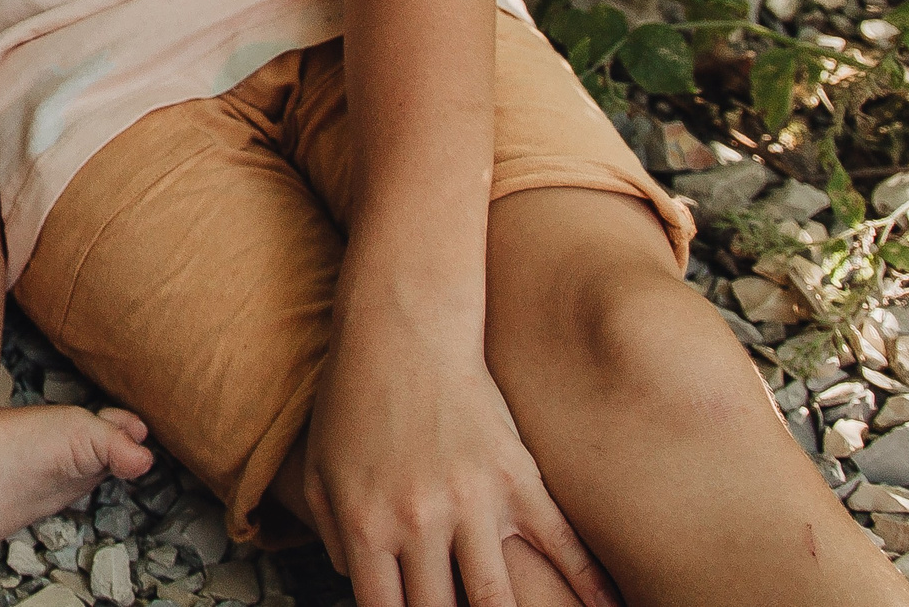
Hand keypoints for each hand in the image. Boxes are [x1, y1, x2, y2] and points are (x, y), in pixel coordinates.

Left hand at [302, 324, 617, 606]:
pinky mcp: (517, 477)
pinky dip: (589, 586)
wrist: (400, 328)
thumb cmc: (352, 399)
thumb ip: (333, 536)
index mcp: (366, 524)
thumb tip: (362, 587)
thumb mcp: (320, 469)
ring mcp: (473, 500)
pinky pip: (561, 545)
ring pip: (497, 598)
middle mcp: (420, 521)